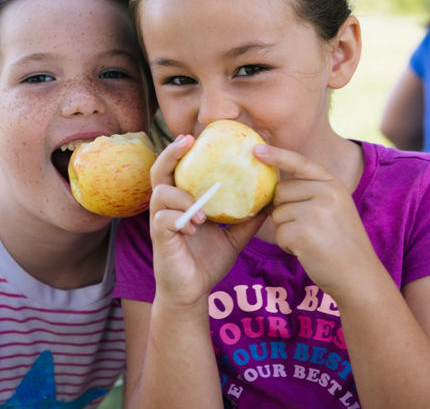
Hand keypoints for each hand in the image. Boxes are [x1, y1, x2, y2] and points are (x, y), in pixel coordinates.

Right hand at [149, 135, 265, 309]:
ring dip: (183, 197)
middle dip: (171, 153)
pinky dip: (181, 219)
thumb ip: (247, 220)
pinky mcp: (158, 238)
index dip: (182, 151)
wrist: (192, 293)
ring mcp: (160, 221)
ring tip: (203, 214)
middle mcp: (167, 207)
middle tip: (187, 141)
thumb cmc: (207, 263)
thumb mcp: (233, 238)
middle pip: (159, 171)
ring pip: (161, 193)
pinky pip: (163, 219)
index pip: (178, 169)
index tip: (195, 136)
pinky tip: (196, 229)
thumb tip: (271, 201)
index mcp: (182, 202)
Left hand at [253, 144, 376, 296]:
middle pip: (281, 191)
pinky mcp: (303, 233)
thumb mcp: (335, 208)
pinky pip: (279, 233)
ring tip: (311, 240)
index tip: (255, 150)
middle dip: (283, 209)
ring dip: (286, 230)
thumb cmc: (341, 243)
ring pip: (277, 214)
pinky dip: (287, 245)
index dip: (277, 155)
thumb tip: (272, 188)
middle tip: (306, 227)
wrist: (358, 275)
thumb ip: (311, 192)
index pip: (300, 163)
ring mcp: (315, 213)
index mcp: (333, 184)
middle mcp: (326, 193)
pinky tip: (307, 251)